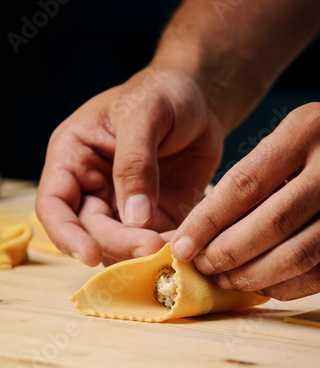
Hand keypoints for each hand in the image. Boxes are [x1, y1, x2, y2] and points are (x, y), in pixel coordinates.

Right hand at [36, 67, 223, 265]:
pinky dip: (165, 248)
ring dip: (141, 253)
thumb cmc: (163, 93)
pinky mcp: (154, 217)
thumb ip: (135, 164)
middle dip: (118, 244)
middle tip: (151, 247)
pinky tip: (182, 244)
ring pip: (120, 244)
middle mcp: (93, 187)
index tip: (90, 254)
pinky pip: (153, 242)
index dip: (67, 235)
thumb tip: (134, 219)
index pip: (54, 206)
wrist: (198, 101)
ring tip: (170, 247)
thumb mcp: (144, 114)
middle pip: (91, 231)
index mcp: (74, 157)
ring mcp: (123, 205)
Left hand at [171, 102, 319, 299]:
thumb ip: (249, 180)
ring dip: (254, 276)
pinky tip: (263, 284)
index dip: (207, 223)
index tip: (181, 247)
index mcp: (306, 130)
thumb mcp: (284, 141)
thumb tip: (198, 235)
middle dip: (228, 254)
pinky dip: (287, 287)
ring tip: (226, 280)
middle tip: (203, 266)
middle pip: (272, 224)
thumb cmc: (312, 147)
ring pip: (298, 255)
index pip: (244, 185)